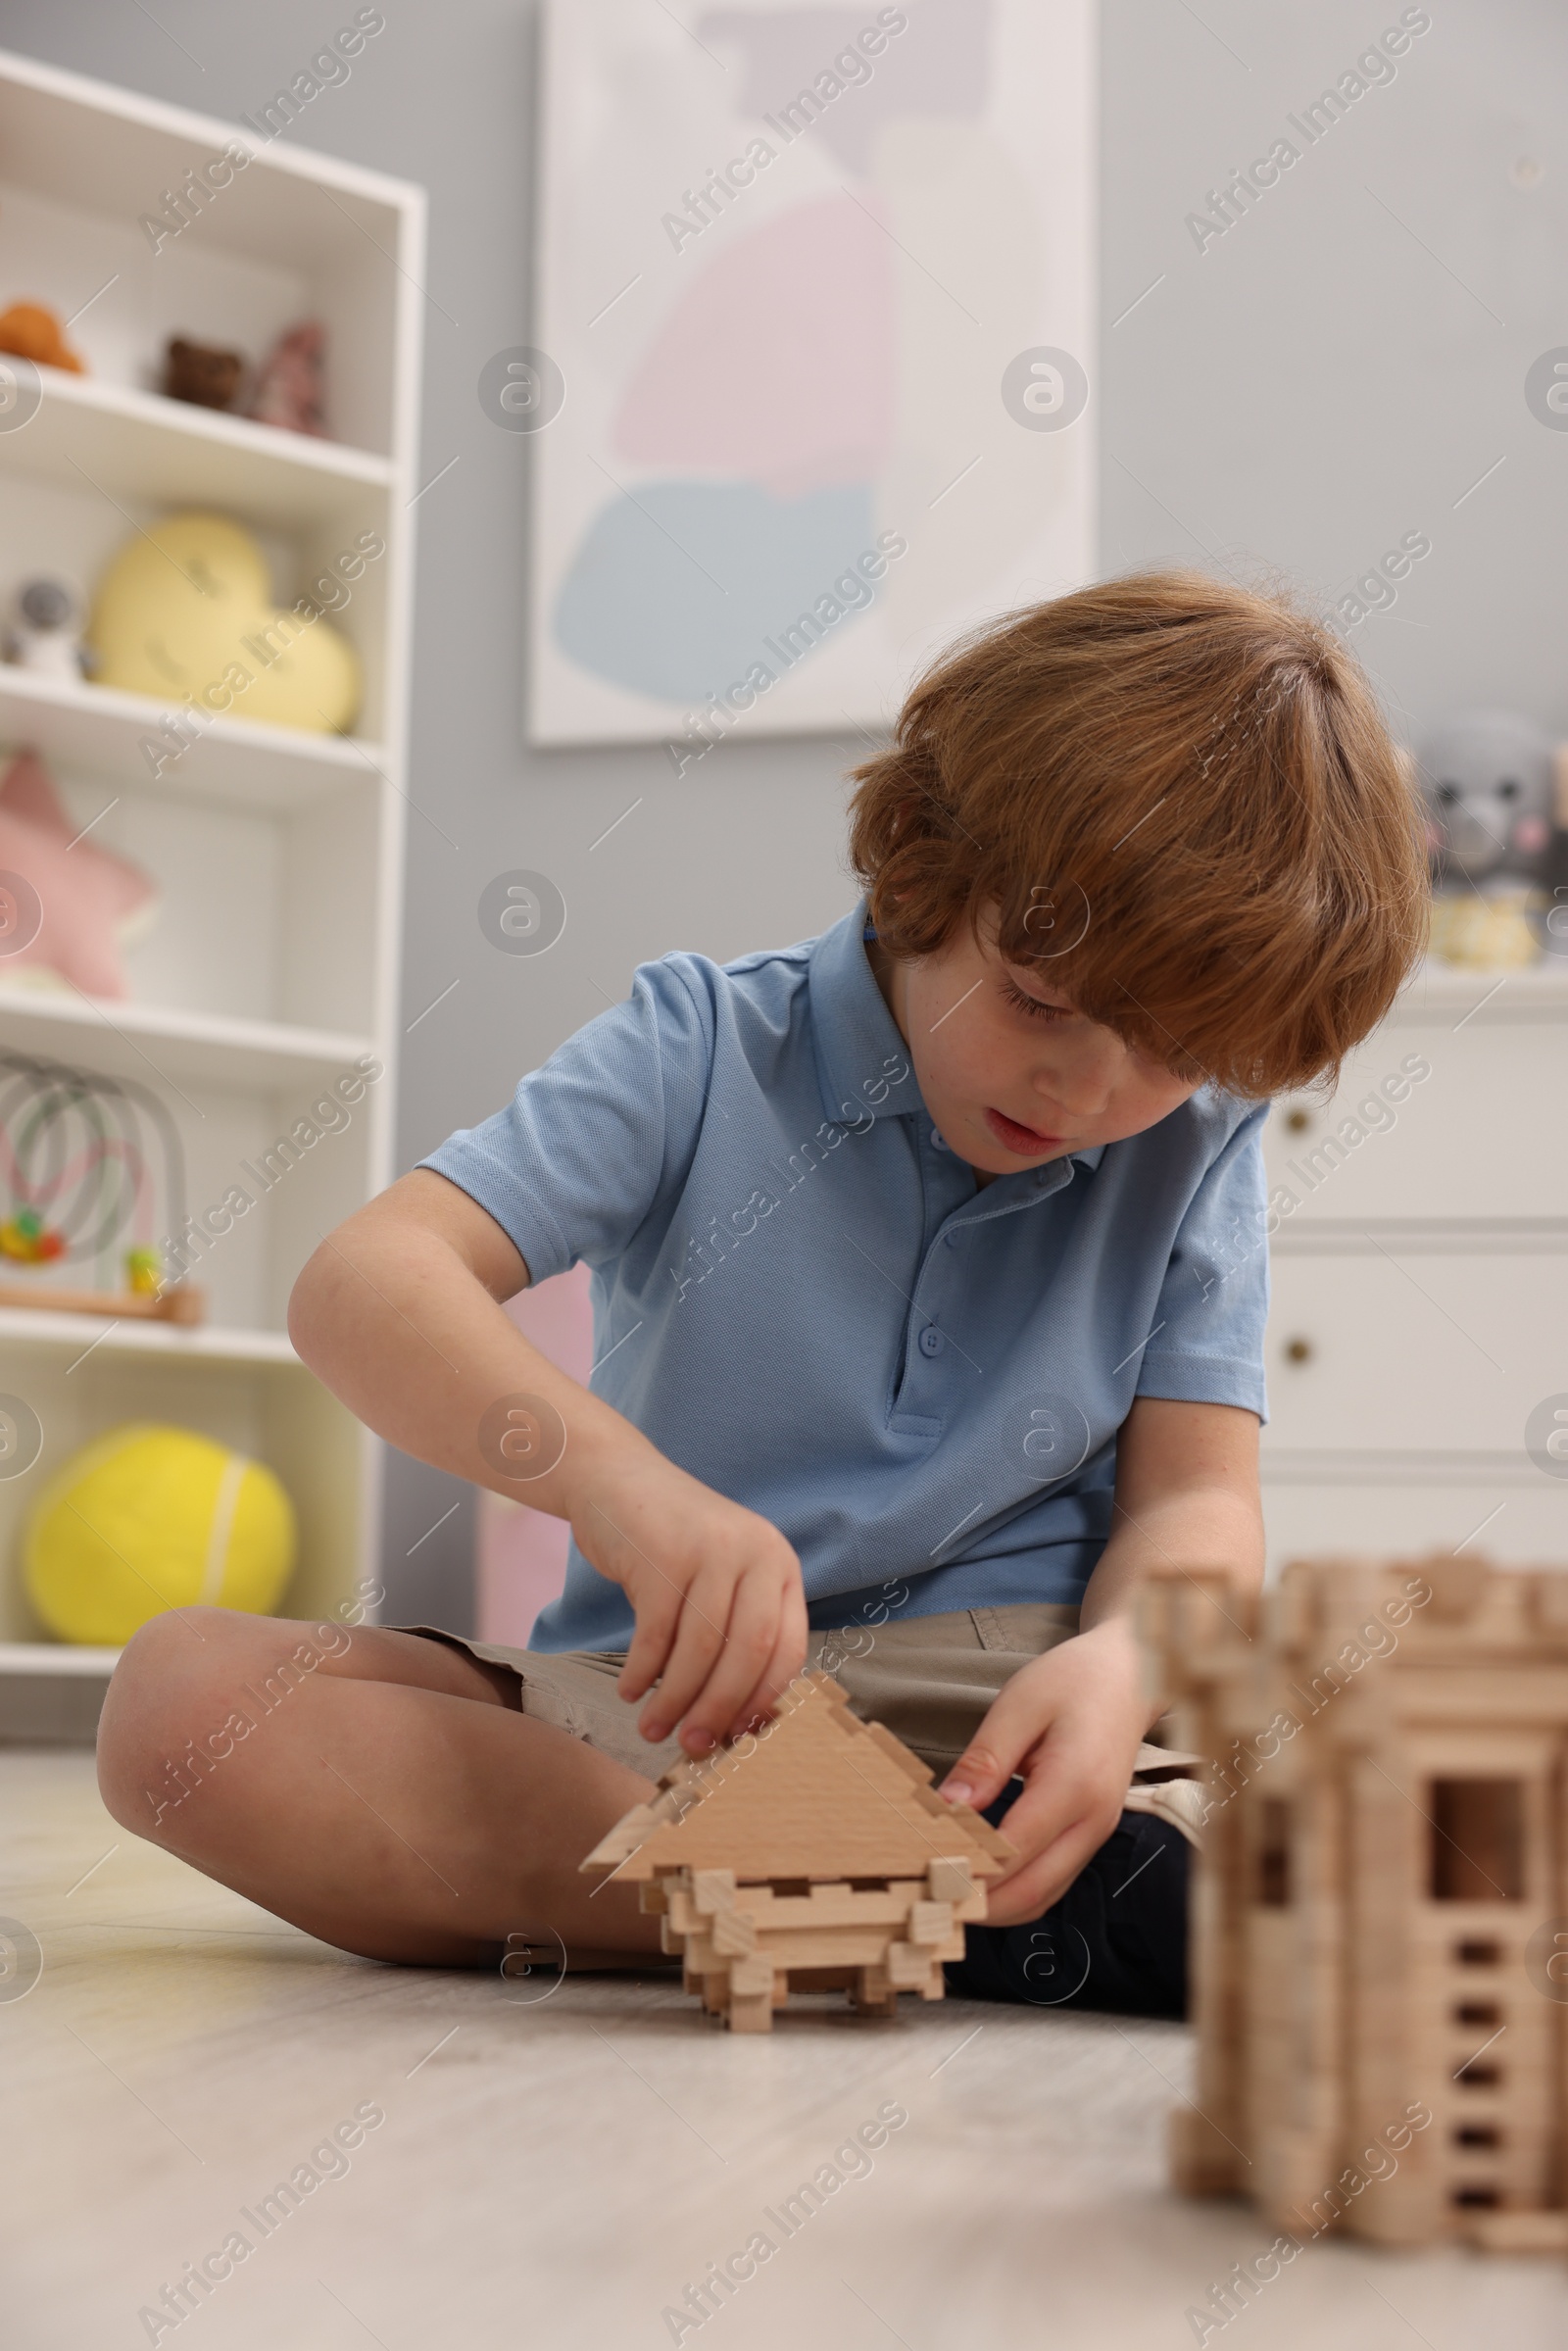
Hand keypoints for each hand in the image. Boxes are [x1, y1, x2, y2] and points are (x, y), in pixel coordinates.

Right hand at [570, 1450, 807, 1757]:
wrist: (615, 1479)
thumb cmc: (672, 1544)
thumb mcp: (722, 1576)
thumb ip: (736, 1632)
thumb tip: (739, 1723)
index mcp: (780, 1564)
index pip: (788, 1648)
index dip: (763, 1701)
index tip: (738, 1738)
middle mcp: (755, 1552)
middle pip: (747, 1653)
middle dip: (719, 1709)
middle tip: (693, 1745)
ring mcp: (710, 1549)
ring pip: (699, 1648)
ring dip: (674, 1699)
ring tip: (653, 1728)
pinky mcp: (663, 1554)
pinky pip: (655, 1633)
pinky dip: (642, 1672)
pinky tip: (631, 1691)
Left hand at [938, 1619, 1151, 1926]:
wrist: (1133, 1673)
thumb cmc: (1074, 1680)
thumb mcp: (1019, 1705)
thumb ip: (984, 1761)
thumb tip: (947, 1810)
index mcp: (1073, 1785)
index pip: (1012, 1852)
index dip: (966, 1873)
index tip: (921, 1877)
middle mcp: (1092, 1821)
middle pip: (1031, 1892)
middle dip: (977, 1905)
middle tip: (926, 1901)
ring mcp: (1097, 1833)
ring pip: (1044, 1896)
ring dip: (996, 1906)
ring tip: (945, 1895)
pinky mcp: (1092, 1834)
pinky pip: (1053, 1880)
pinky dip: (1016, 1891)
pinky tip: (980, 1878)